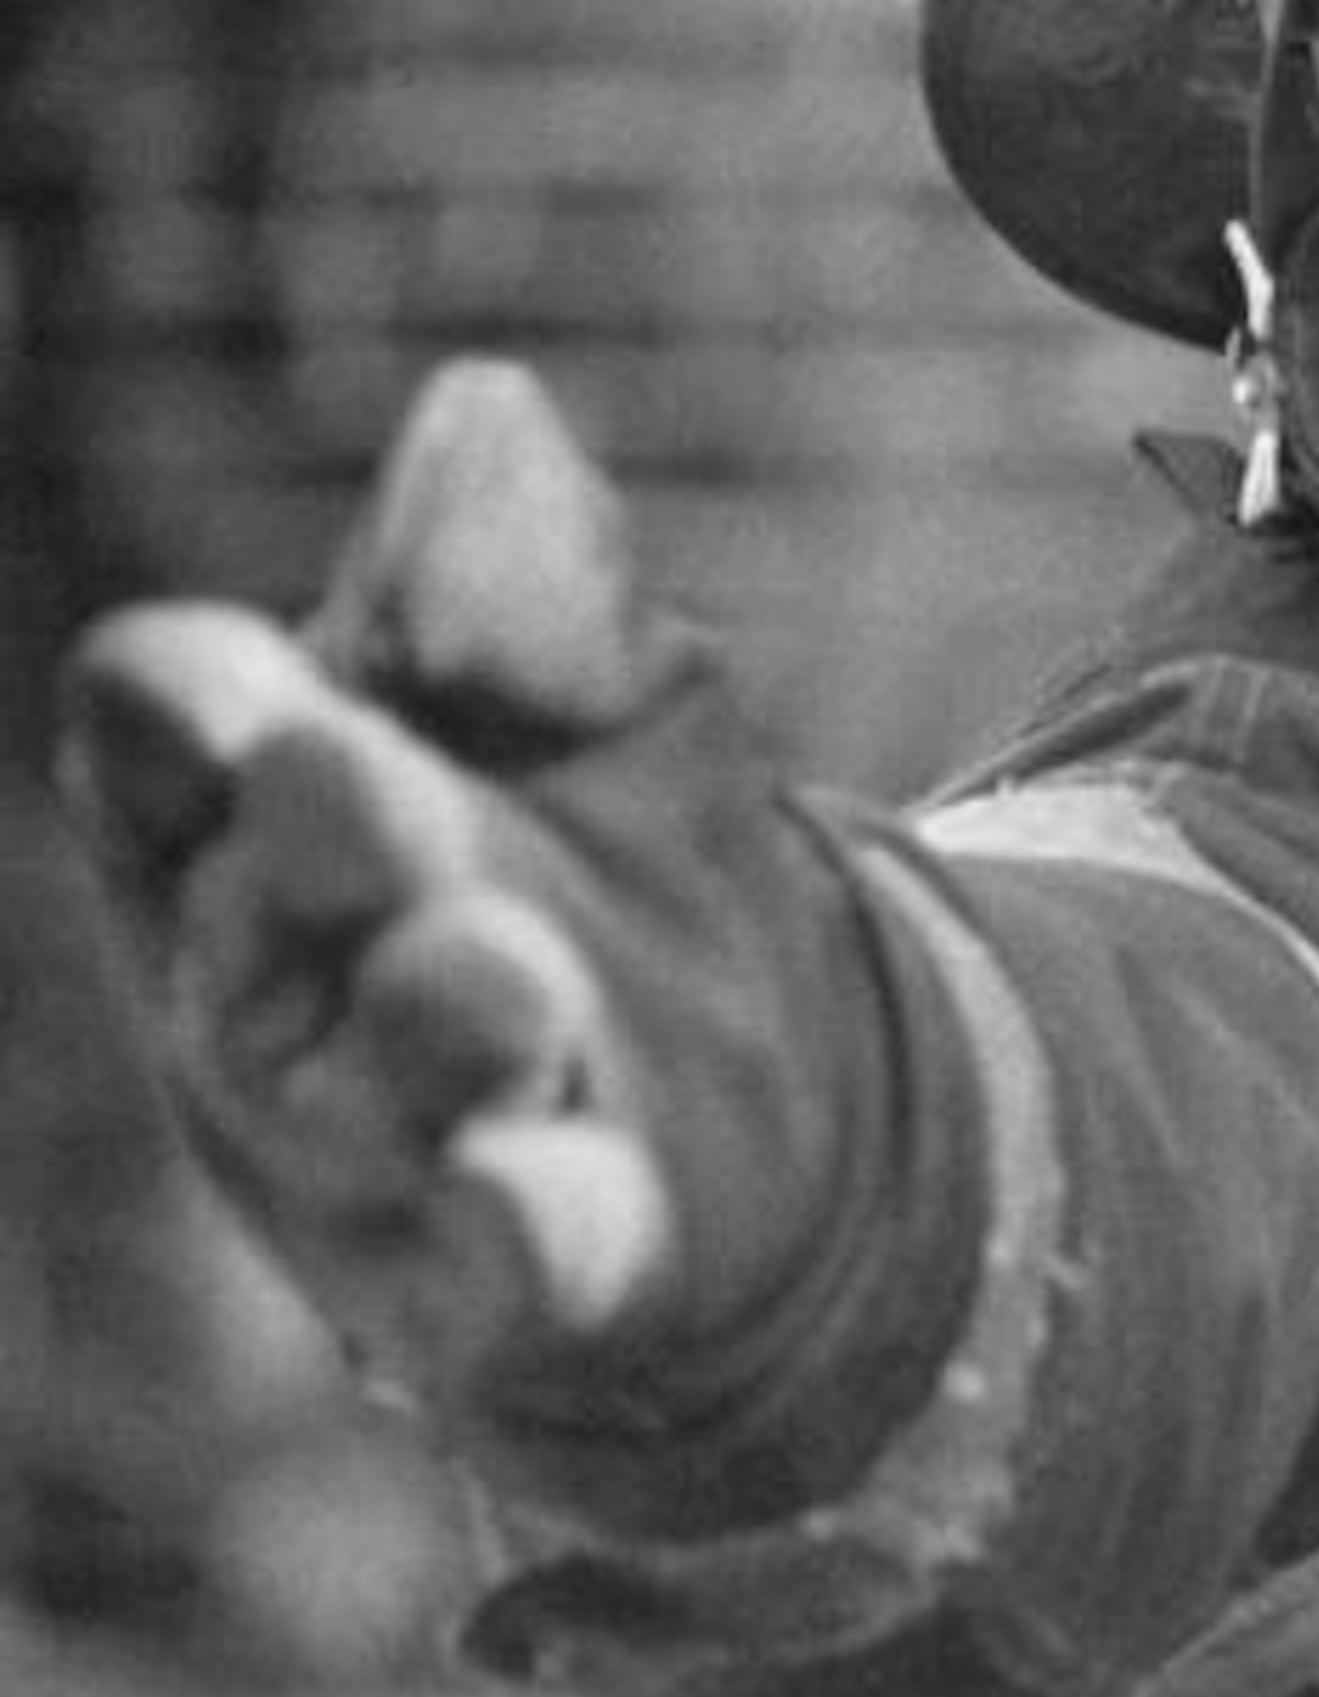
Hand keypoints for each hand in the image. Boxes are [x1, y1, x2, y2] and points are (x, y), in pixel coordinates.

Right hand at [63, 364, 700, 1396]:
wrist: (781, 1102)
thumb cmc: (609, 857)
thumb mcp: (597, 695)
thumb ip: (534, 590)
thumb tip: (487, 416)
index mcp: (241, 802)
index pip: (160, 735)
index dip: (179, 708)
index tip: (222, 679)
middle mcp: (269, 980)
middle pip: (256, 903)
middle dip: (311, 839)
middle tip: (343, 768)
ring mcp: (375, 1144)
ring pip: (369, 1088)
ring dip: (426, 1023)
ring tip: (499, 965)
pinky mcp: (507, 1279)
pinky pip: (501, 1258)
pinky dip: (517, 1226)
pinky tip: (542, 1186)